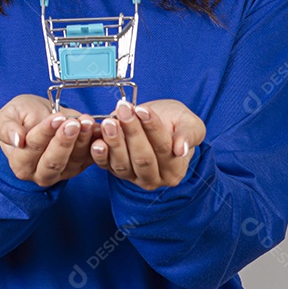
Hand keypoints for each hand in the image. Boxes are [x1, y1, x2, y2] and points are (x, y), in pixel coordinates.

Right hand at [0, 94, 99, 187]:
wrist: (39, 117)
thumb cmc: (21, 117)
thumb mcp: (5, 117)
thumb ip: (5, 128)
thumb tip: (17, 140)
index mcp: (20, 162)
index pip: (32, 148)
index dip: (45, 132)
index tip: (56, 118)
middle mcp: (40, 173)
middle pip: (54, 162)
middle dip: (65, 141)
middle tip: (74, 123)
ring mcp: (62, 172)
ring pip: (74, 160)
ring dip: (83, 141)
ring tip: (87, 122)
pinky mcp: (80, 166)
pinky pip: (90, 158)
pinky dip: (96, 144)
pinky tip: (98, 129)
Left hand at [90, 98, 204, 189]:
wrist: (158, 121)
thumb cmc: (176, 122)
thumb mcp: (190, 123)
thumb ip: (189, 135)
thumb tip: (180, 149)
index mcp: (175, 169)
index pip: (163, 148)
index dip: (152, 128)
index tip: (142, 110)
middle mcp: (154, 178)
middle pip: (142, 158)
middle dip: (132, 132)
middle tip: (123, 110)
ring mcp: (133, 177)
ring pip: (122, 164)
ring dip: (114, 142)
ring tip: (109, 122)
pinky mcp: (115, 171)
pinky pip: (106, 166)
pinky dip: (99, 155)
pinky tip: (97, 141)